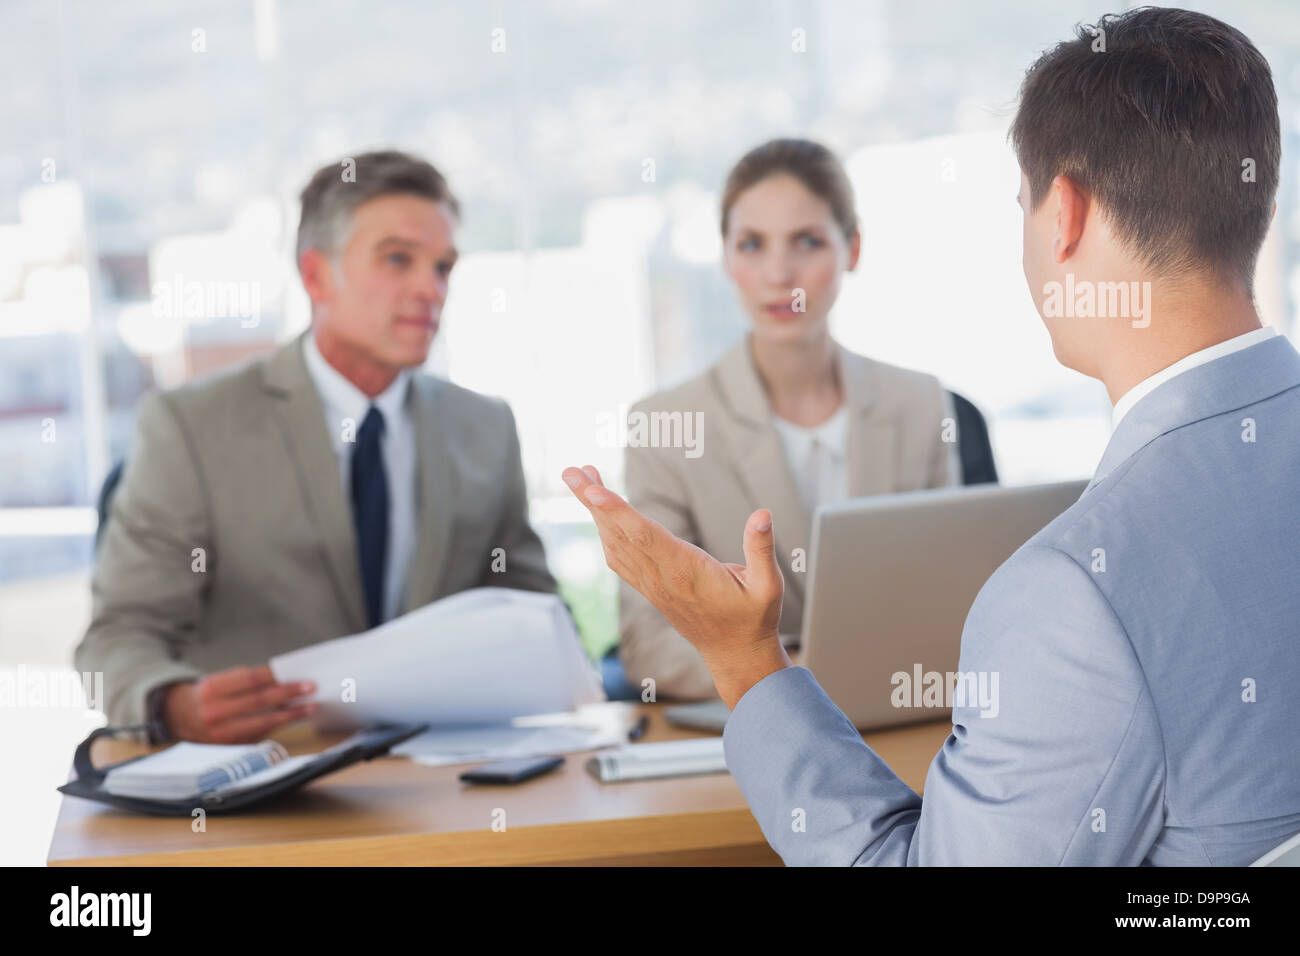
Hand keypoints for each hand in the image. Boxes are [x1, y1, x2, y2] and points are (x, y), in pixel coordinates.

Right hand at [162, 665, 317, 742]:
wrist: (179, 717)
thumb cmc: (208, 694)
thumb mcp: (220, 681)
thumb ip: (247, 681)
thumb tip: (285, 680)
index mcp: (212, 688)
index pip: (250, 680)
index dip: (277, 678)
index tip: (299, 675)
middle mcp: (215, 711)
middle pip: (259, 700)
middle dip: (288, 694)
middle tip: (311, 688)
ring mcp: (221, 732)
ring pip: (262, 721)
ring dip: (290, 713)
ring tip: (309, 706)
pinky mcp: (229, 745)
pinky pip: (260, 733)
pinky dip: (278, 724)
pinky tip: (293, 718)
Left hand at [562, 464, 790, 708]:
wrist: (734, 653)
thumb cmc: (753, 618)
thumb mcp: (768, 586)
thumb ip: (761, 549)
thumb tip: (763, 514)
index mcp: (685, 571)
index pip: (645, 536)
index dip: (617, 512)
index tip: (592, 491)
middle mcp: (661, 576)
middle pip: (620, 533)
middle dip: (593, 501)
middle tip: (571, 471)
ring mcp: (652, 583)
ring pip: (614, 542)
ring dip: (595, 511)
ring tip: (581, 477)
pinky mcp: (650, 587)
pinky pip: (619, 557)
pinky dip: (604, 531)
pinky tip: (599, 512)